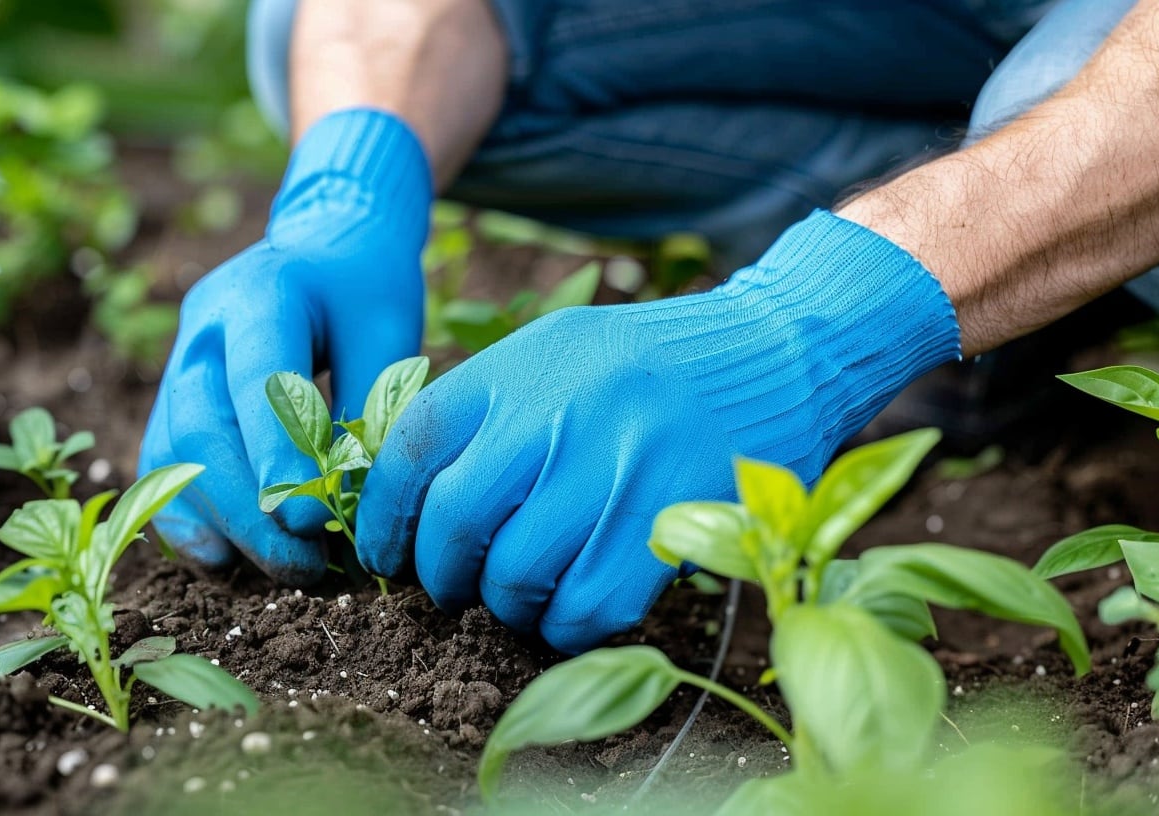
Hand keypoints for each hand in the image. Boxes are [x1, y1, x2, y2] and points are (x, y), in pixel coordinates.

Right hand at [140, 109, 431, 583]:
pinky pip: (163, 464)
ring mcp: (179, 362)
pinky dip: (188, 517)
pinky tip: (226, 560)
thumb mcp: (387, 331)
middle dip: (248, 508)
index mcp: (262, 291)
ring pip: (172, 451)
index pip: (257, 379)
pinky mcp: (172, 397)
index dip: (277, 456)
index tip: (310, 522)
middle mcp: (205, 327)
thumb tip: (354, 506)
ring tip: (279, 569)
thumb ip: (370, 406)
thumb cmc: (364, 289)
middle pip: (201, 425)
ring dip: (219, 522)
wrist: (323, 245)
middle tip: (303, 563)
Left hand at [356, 211, 961, 651]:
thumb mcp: (555, 352)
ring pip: (520, 572)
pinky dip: (569, 625)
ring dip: (507, 606)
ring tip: (521, 598)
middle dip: (441, 574)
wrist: (777, 349)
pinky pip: (593, 603)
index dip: (381, 515)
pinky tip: (573, 611)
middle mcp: (560, 411)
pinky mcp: (676, 515)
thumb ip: (485, 409)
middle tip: (454, 589)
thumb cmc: (649, 363)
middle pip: (457, 519)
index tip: (384, 554)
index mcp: (517, 367)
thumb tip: (404, 493)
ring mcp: (620, 463)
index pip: (412, 447)